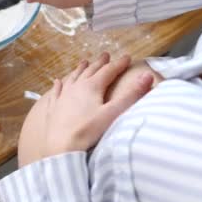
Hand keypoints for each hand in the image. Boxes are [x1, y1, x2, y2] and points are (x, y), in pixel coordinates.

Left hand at [18, 54, 153, 166]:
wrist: (61, 146)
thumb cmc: (88, 131)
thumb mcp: (113, 113)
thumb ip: (131, 95)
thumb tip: (148, 76)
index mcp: (92, 87)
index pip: (108, 71)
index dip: (119, 64)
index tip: (127, 57)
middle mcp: (76, 87)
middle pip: (90, 71)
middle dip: (99, 63)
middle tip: (105, 55)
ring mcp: (63, 97)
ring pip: (73, 78)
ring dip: (80, 69)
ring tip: (84, 62)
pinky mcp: (53, 107)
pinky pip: (56, 92)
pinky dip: (59, 85)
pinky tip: (57, 82)